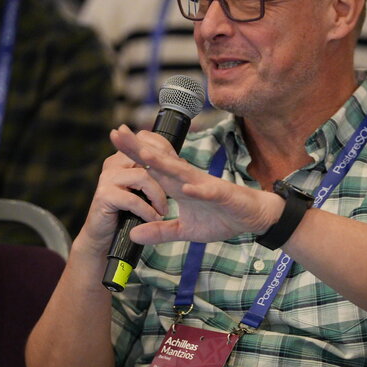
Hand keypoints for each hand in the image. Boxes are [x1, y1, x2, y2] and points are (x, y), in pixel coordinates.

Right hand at [72, 137, 171, 257]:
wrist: (103, 237)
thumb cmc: (125, 213)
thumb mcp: (142, 190)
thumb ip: (154, 174)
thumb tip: (181, 162)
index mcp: (122, 158)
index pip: (145, 140)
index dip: (164, 150)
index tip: (182, 165)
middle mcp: (113, 164)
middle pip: (145, 156)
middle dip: (165, 172)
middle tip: (181, 188)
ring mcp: (107, 178)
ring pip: (142, 177)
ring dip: (158, 196)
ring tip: (164, 211)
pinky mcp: (105, 195)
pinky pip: (133, 200)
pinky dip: (147, 211)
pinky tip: (154, 219)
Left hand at [108, 127, 281, 245]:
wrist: (253, 218)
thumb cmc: (220, 218)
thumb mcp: (185, 231)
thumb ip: (159, 231)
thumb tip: (133, 235)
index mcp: (178, 185)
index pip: (152, 166)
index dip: (133, 153)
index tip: (113, 139)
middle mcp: (188, 179)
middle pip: (160, 160)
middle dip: (139, 147)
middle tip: (117, 131)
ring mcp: (205, 185)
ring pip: (181, 171)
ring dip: (164, 162)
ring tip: (145, 152)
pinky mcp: (223, 194)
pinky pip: (209, 191)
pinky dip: (198, 189)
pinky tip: (186, 187)